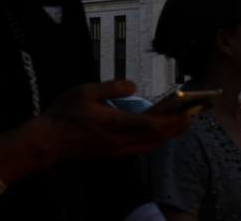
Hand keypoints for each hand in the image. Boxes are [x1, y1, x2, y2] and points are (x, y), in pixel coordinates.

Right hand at [41, 80, 189, 161]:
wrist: (48, 141)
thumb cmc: (65, 115)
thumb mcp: (86, 91)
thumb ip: (112, 87)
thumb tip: (133, 86)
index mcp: (115, 124)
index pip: (152, 125)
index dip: (173, 120)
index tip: (188, 113)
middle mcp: (120, 141)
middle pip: (156, 138)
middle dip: (176, 128)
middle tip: (192, 116)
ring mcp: (117, 150)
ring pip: (150, 146)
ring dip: (167, 136)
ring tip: (179, 123)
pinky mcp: (112, 154)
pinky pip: (140, 149)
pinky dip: (154, 141)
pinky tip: (157, 133)